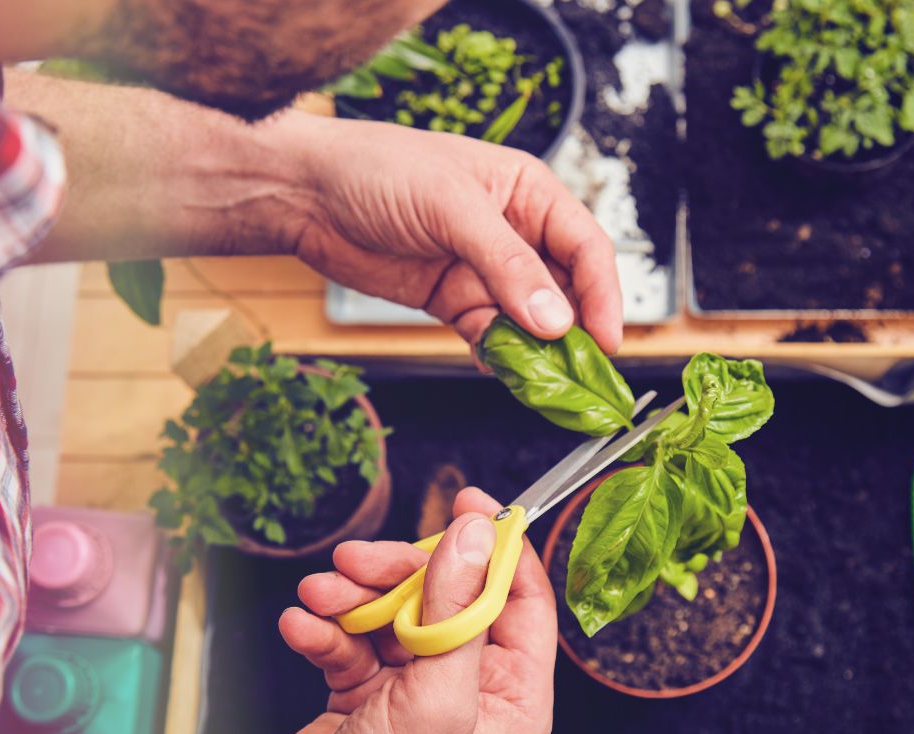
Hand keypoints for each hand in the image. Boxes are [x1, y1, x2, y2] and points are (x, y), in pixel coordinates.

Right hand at [257, 487, 556, 733]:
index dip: (496, 546)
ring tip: (319, 595)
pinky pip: (351, 644)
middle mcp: (470, 687)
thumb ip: (456, 612)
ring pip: (394, 613)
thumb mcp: (434, 701)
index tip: (467, 501)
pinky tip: (301, 628)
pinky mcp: (366, 698)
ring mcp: (417, 691)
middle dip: (399, 571)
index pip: (520, 598)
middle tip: (357, 559)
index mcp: (512, 694)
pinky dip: (325, 631)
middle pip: (446, 595)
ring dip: (352, 598)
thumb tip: (475, 535)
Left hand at [277, 113, 621, 353]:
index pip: (586, 247)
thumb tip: (555, 319)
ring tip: (547, 383)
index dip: (603, 294)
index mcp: (529, 194)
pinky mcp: (455, 300)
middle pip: (566, 290)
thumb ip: (506, 264)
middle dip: (576, 332)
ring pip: (531, 320)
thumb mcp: (451, 206)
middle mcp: (516, 234)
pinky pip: (493, 336)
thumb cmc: (379, 169)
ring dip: (540, 351)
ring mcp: (485, 271)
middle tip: (585, 375)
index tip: (607, 339)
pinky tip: (504, 371)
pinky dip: (502, 357)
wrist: (306, 194)